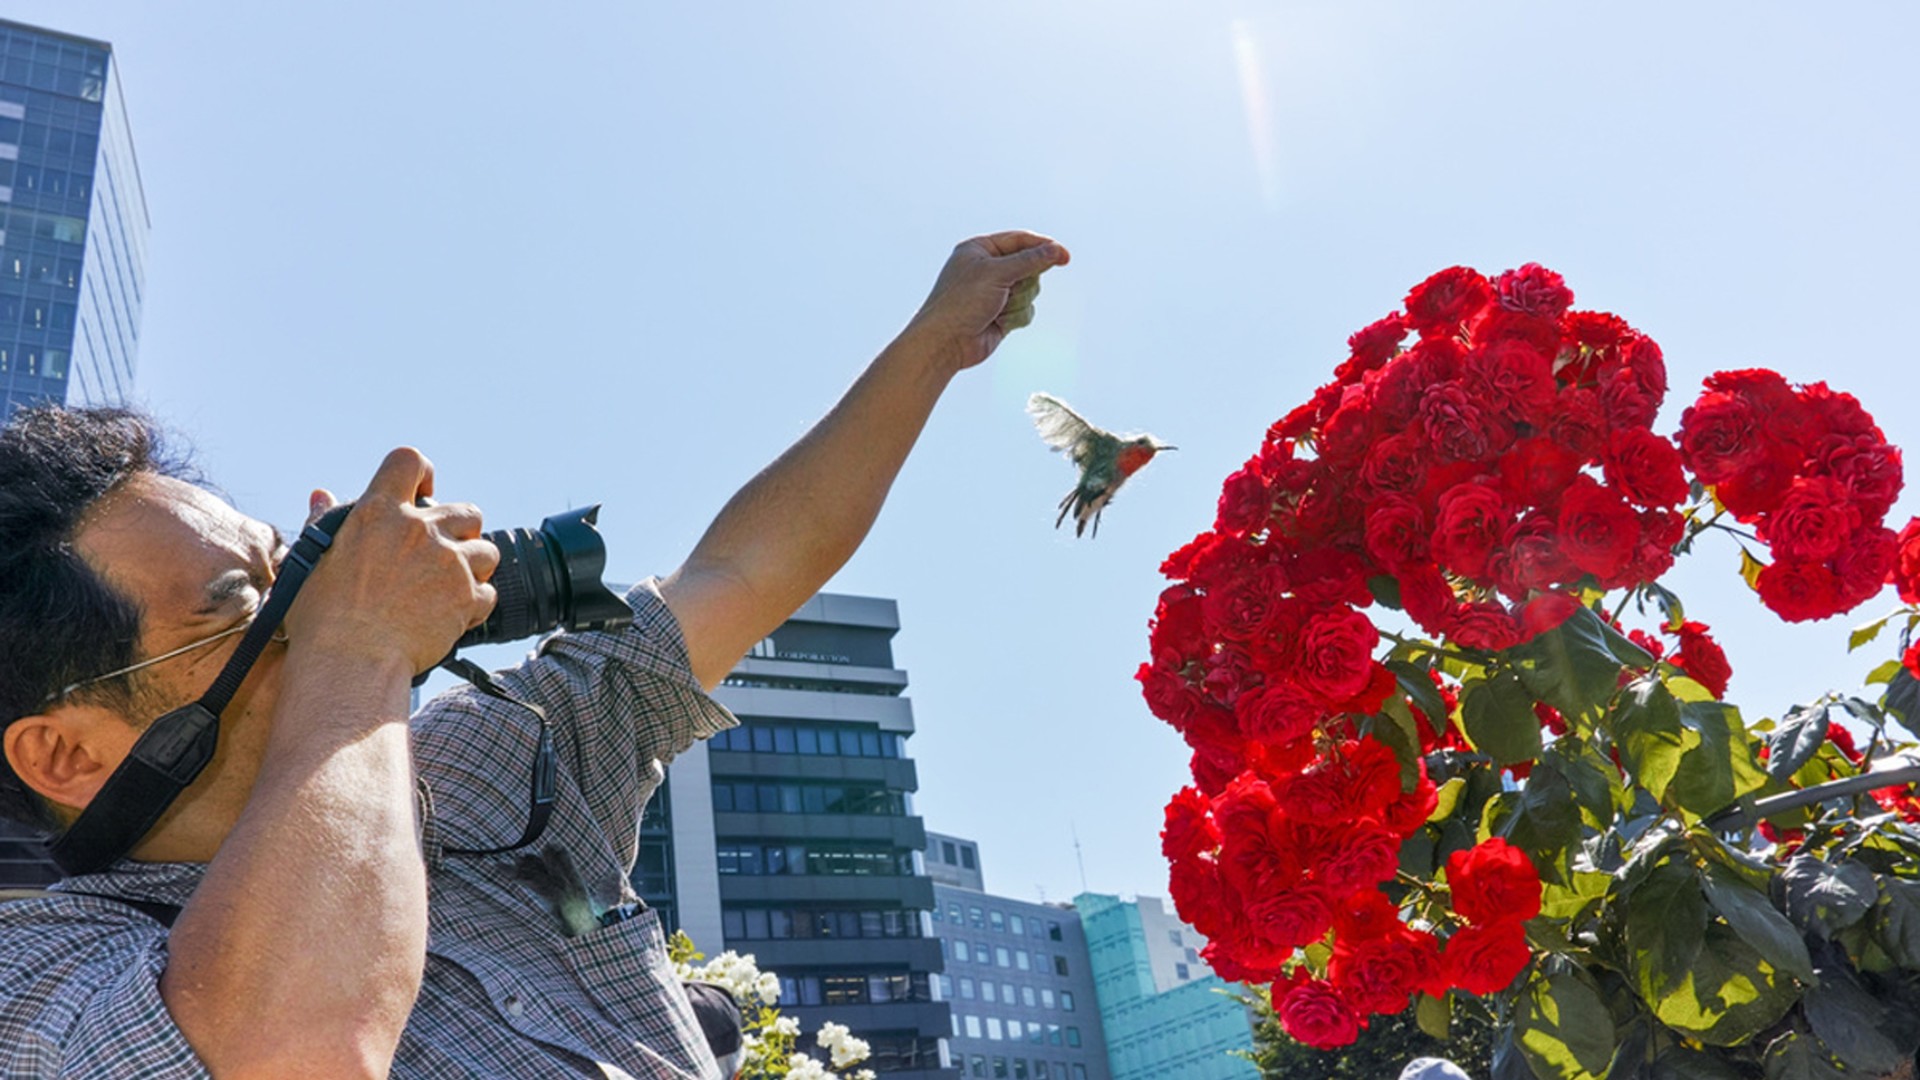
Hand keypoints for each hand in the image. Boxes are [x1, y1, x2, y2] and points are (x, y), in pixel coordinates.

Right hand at [288, 448, 499, 675]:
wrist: (350, 662)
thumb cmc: (324, 618)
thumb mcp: (313, 560)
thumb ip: (325, 524)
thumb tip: (323, 496)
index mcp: (378, 513)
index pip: (408, 461)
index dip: (422, 473)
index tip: (423, 491)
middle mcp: (419, 531)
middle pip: (466, 510)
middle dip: (460, 530)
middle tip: (440, 554)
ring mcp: (448, 562)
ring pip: (486, 551)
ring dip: (473, 567)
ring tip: (446, 589)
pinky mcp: (467, 596)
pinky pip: (488, 592)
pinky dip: (475, 605)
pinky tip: (450, 616)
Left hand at [903, 230, 1069, 371]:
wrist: (946, 343)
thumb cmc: (961, 303)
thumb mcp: (997, 273)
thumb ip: (1030, 260)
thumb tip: (1056, 250)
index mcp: (979, 249)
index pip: (1020, 240)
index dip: (1043, 247)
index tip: (1064, 256)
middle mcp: (987, 269)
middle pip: (1030, 267)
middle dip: (1024, 282)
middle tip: (1010, 290)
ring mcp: (995, 292)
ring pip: (1030, 290)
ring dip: (1018, 302)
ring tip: (997, 309)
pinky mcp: (1001, 314)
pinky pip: (1026, 310)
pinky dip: (1016, 317)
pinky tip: (998, 323)